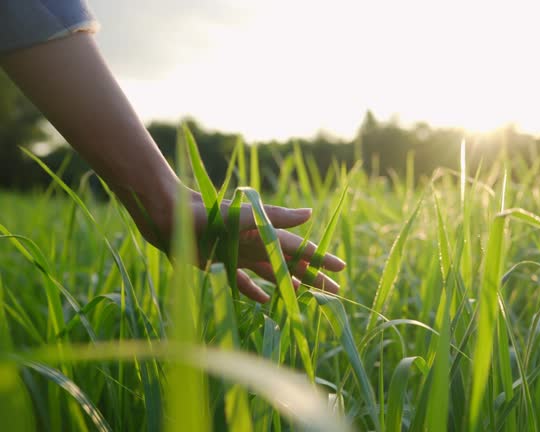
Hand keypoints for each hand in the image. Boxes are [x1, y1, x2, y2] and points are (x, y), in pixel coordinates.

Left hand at [207, 193, 345, 302]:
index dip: (321, 258)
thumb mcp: (240, 214)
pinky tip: (267, 301)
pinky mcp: (221, 264)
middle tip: (336, 291)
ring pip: (272, 274)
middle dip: (313, 277)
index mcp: (264, 233)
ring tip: (307, 296)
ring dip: (290, 285)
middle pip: (292, 265)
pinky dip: (255, 292)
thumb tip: (309, 214)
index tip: (341, 268)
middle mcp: (256, 245)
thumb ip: (273, 216)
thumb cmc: (205, 212)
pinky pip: (243, 282)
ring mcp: (240, 255)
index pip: (300, 249)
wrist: (169, 213)